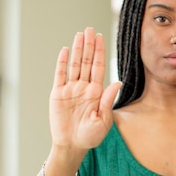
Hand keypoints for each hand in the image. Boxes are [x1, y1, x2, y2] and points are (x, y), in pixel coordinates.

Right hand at [49, 27, 121, 152]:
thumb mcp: (103, 119)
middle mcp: (84, 87)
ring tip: (80, 34)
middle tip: (90, 29)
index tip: (101, 37)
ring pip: (74, 65)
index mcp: (96, 92)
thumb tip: (118, 82)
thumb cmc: (90, 136)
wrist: (72, 146)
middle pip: (86, 61)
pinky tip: (64, 50)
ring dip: (77, 49)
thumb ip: (108, 100)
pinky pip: (59, 75)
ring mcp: (70, 89)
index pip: (99, 67)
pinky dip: (61, 62)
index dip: (100, 52)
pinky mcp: (58, 94)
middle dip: (89, 45)